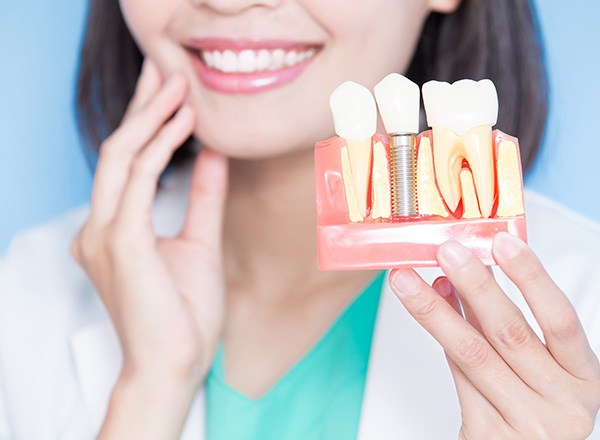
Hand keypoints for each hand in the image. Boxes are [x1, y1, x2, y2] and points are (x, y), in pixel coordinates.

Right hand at [70, 59, 227, 437]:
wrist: (177, 364)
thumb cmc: (184, 313)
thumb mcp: (200, 241)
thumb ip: (203, 196)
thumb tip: (213, 154)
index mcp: (114, 229)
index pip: (125, 162)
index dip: (145, 121)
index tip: (169, 91)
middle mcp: (99, 227)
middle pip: (117, 149)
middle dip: (143, 106)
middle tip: (166, 70)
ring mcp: (104, 234)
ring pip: (121, 156)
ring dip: (151, 117)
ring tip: (179, 86)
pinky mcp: (120, 242)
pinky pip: (136, 180)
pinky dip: (159, 146)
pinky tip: (184, 124)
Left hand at [389, 233, 599, 438]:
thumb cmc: (533, 407)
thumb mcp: (538, 366)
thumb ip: (504, 323)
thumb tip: (463, 275)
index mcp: (584, 378)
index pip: (561, 319)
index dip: (532, 277)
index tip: (503, 241)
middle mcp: (562, 402)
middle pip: (510, 332)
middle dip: (474, 285)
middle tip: (446, 251)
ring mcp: (526, 423)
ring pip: (472, 352)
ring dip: (435, 310)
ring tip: (407, 280)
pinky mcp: (489, 434)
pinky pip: (457, 376)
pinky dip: (439, 338)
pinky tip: (425, 309)